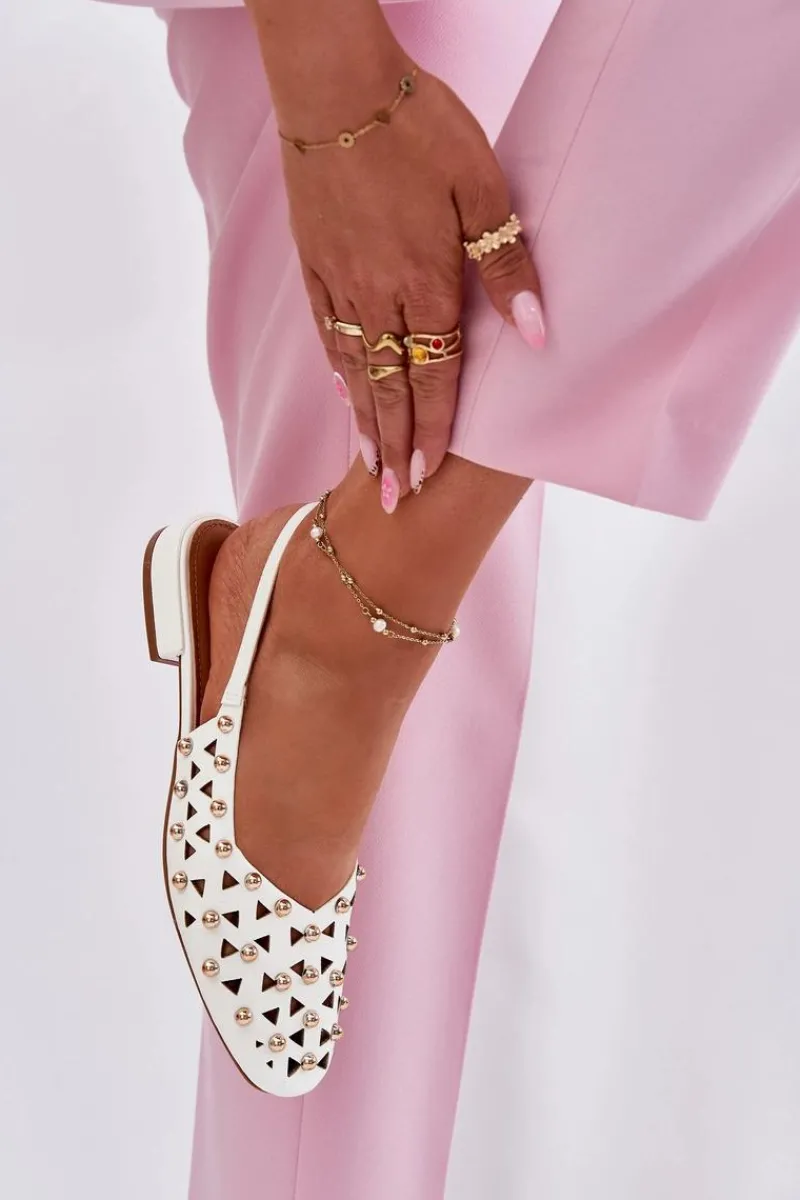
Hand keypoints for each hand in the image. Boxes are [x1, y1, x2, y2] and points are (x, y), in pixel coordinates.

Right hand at [251, 9, 543, 509]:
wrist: (336, 88)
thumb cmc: (418, 129)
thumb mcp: (482, 187)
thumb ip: (506, 266)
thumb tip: (536, 336)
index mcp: (425, 283)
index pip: (433, 376)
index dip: (434, 429)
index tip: (429, 476)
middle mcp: (378, 296)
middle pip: (388, 388)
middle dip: (394, 448)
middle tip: (390, 500)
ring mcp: (340, 282)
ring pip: (354, 368)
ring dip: (364, 422)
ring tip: (367, 465)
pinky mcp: (314, 262)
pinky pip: (325, 329)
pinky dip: (336, 367)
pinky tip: (343, 391)